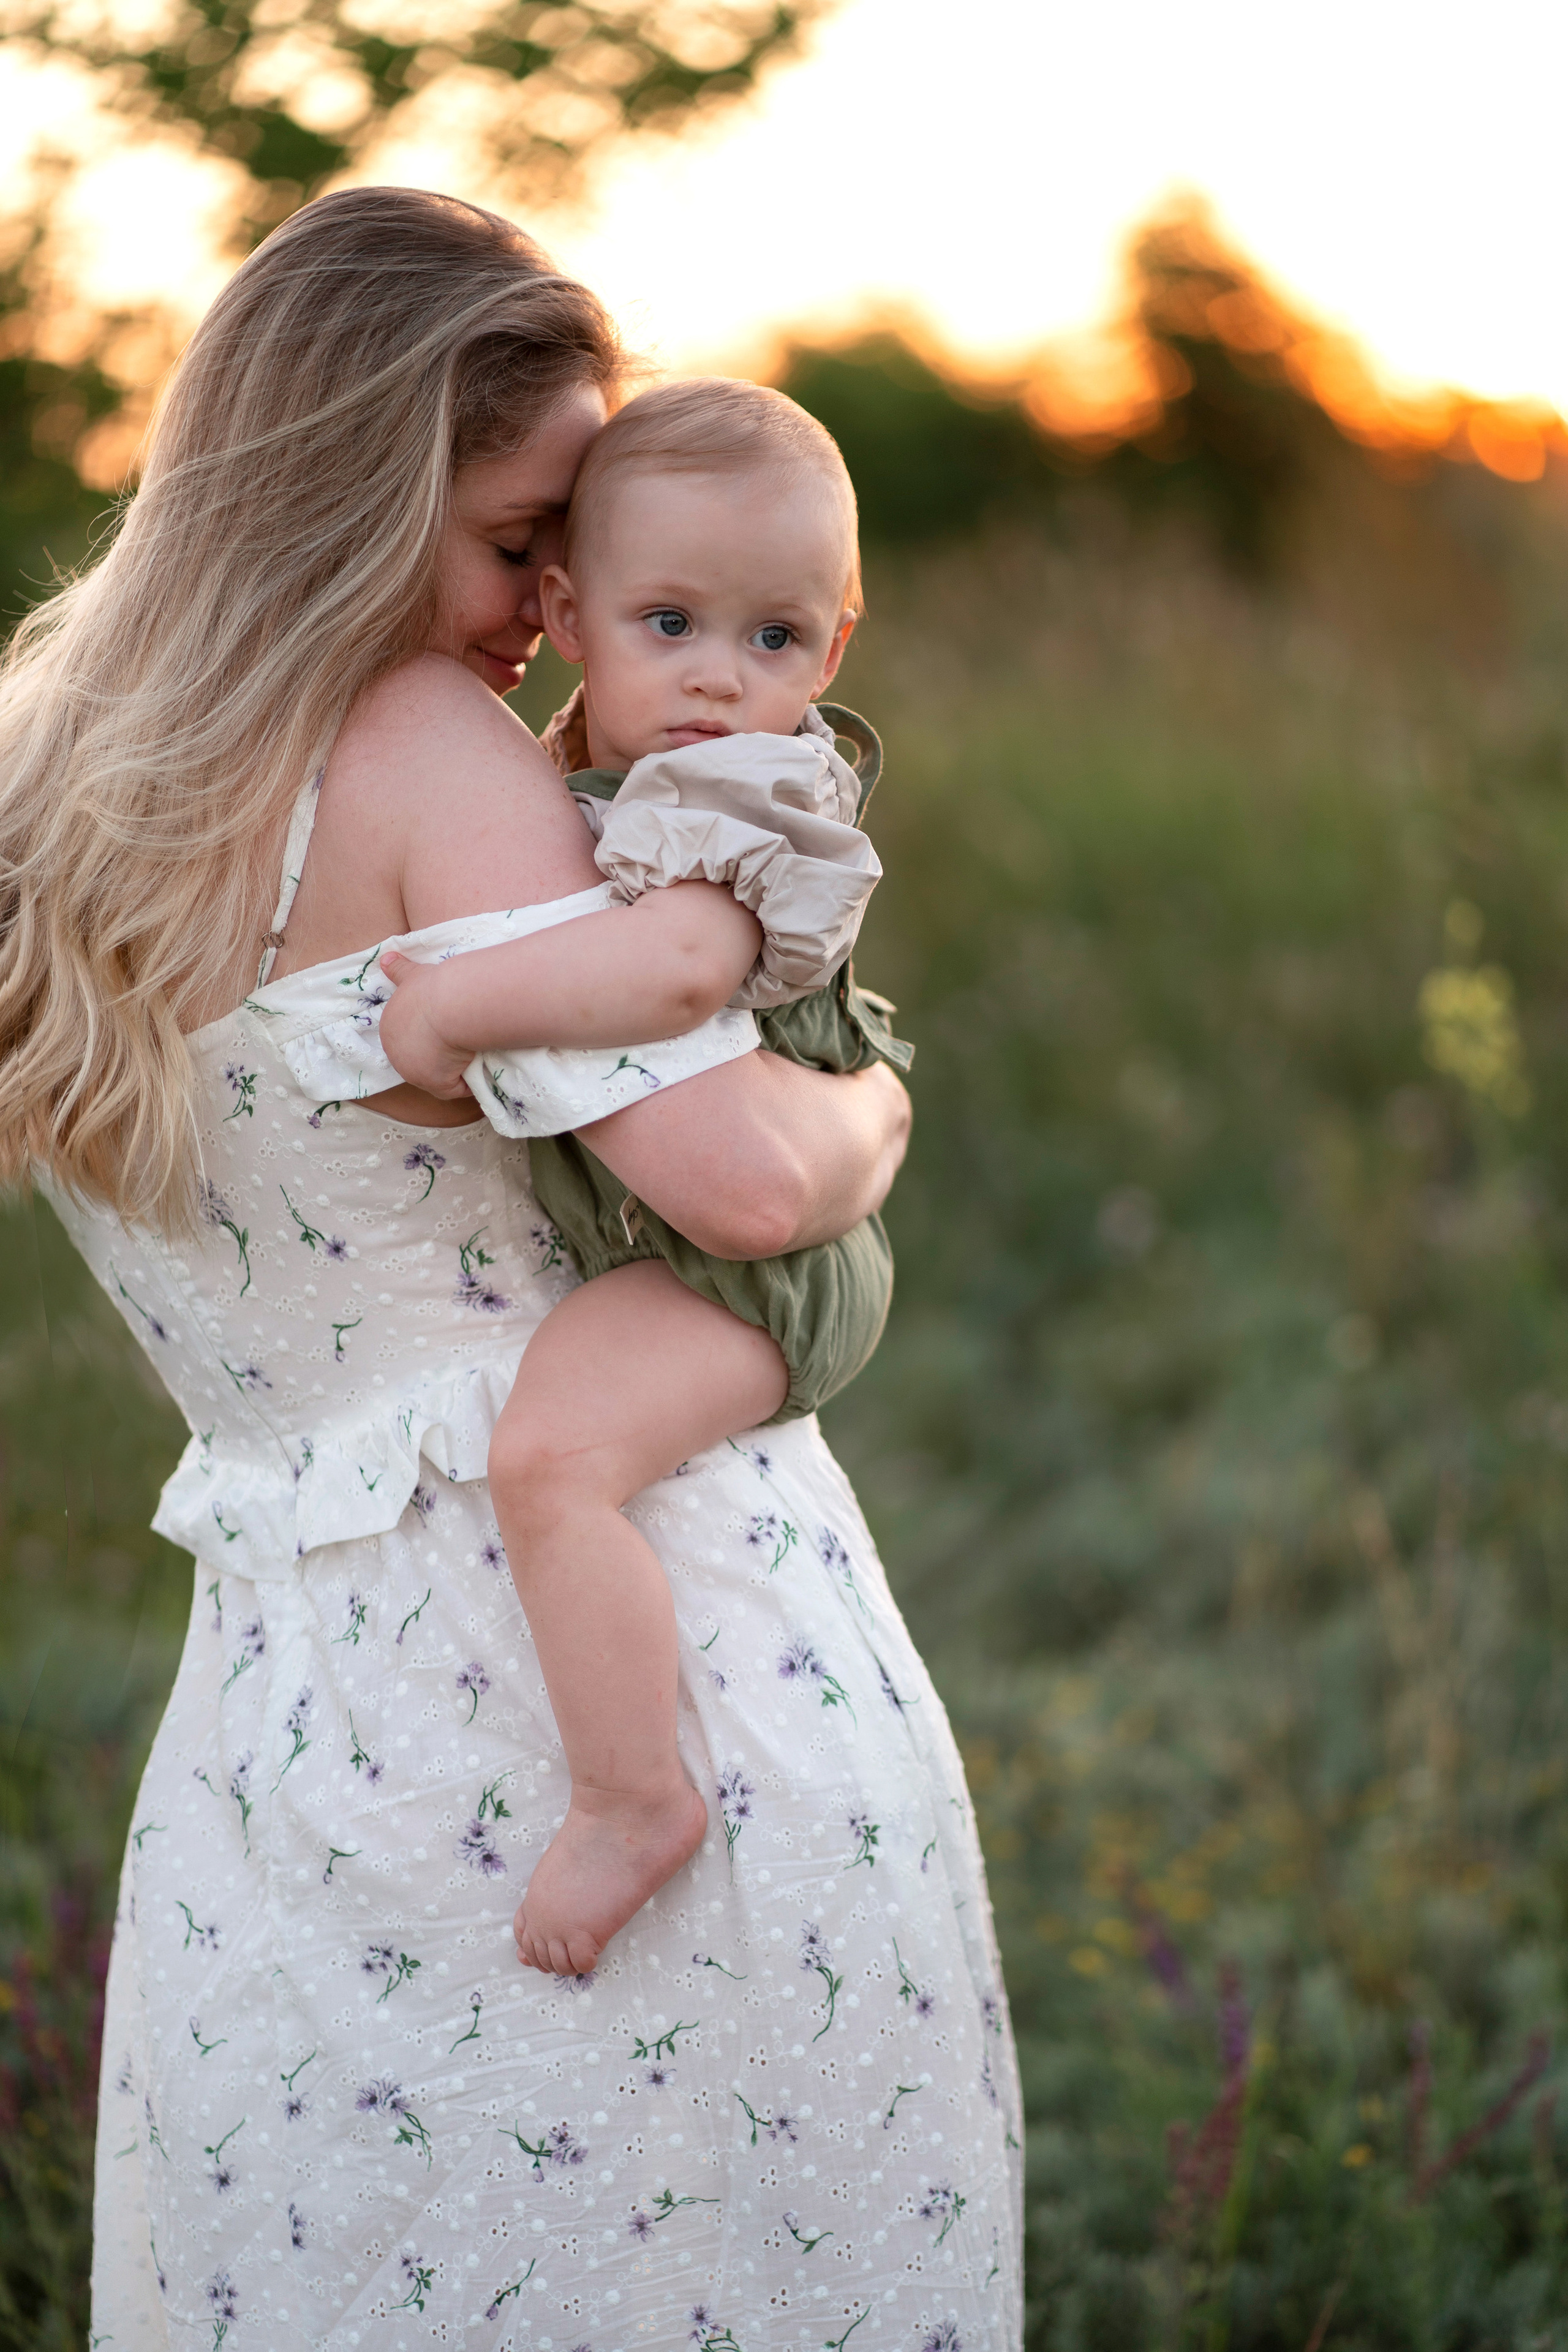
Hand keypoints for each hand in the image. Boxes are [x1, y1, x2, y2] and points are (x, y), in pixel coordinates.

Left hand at [377, 951, 475, 1100]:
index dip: (431, 1036)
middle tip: (464, 1040)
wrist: (451, 1003)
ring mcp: (414, 1072)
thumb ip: (399, 969)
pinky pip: (456, 1088)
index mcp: (390, 1027)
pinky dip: (469, 1082)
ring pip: (440, 1076)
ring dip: (456, 1069)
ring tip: (474, 1052)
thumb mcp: (414, 974)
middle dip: (442, 1056)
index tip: (450, 1026)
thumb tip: (385, 957)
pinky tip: (480, 1066)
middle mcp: (395, 1053)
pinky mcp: (435, 1084)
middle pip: (423, 1061)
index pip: (411, 1039)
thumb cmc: (434, 987)